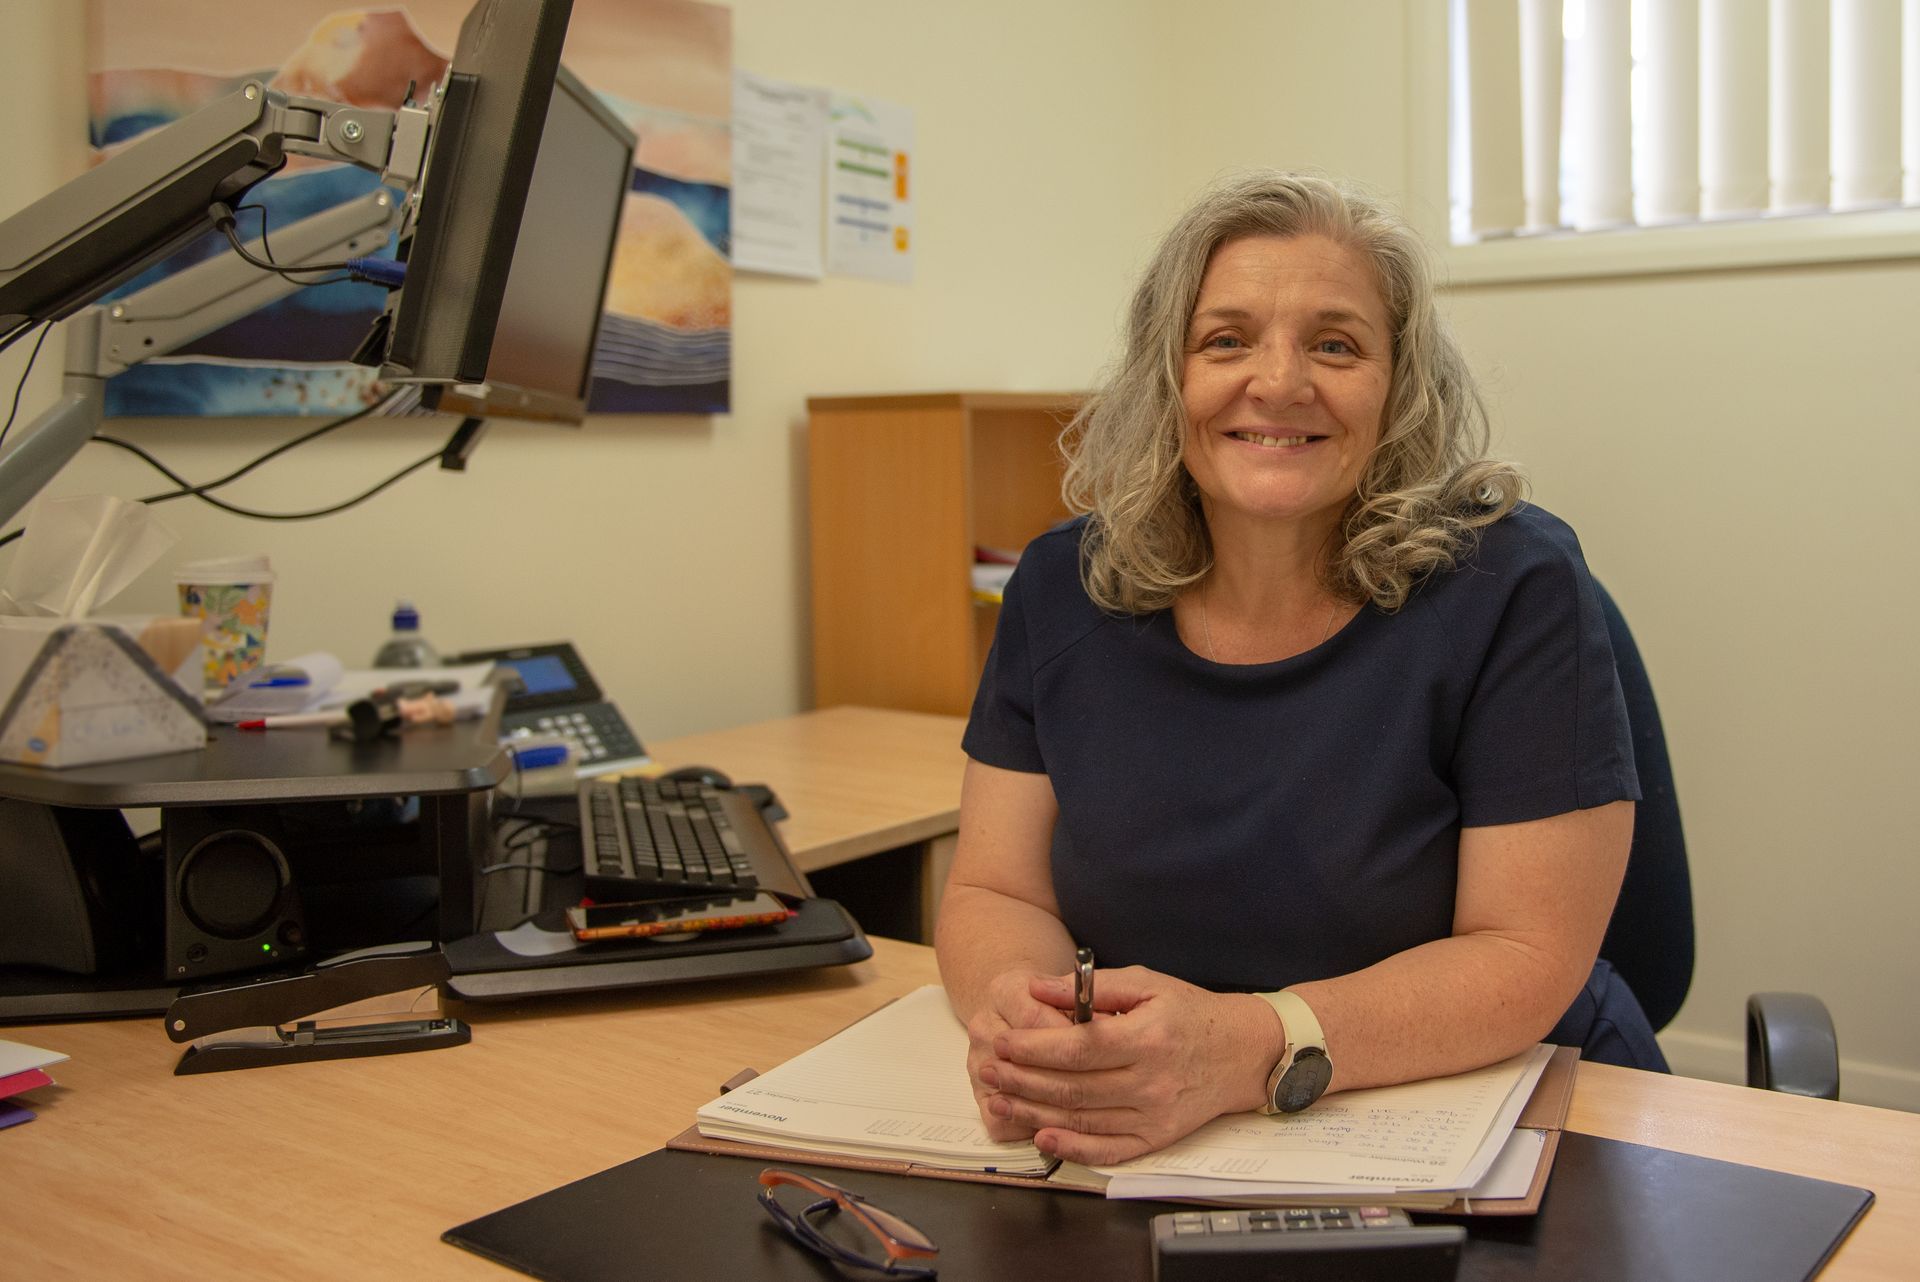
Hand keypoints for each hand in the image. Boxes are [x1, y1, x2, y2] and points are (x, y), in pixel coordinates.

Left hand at [984, 966, 1281, 1164]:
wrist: (1243, 1053)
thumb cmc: (1191, 1012)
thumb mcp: (1146, 983)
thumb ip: (1092, 987)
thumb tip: (1039, 987)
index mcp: (1147, 1037)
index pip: (1079, 1048)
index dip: (1035, 1048)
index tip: (1004, 1042)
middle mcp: (1151, 1081)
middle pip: (1074, 1087)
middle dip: (1023, 1080)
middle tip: (989, 1069)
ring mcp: (1155, 1114)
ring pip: (1084, 1120)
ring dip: (1035, 1112)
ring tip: (999, 1098)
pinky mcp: (1158, 1137)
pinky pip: (1110, 1149)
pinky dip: (1073, 1148)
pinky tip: (1042, 1136)